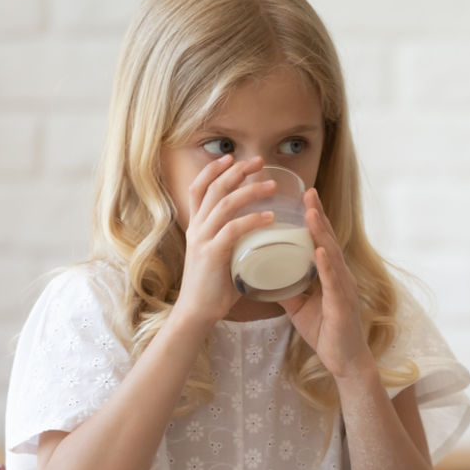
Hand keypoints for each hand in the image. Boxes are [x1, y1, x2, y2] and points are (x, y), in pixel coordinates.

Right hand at [175, 155, 274, 325]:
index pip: (199, 188)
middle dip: (237, 171)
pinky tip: (270, 217)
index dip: (213, 170)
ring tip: (272, 186)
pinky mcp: (212, 255)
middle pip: (214, 189)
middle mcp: (197, 228)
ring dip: (250, 192)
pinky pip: (233, 230)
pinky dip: (253, 220)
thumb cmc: (214, 286)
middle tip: (260, 161)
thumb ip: (234, 240)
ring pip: (225, 205)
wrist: (197, 312)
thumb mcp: (222, 254)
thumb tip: (259, 231)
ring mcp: (203, 240)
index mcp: (197, 226)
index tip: (232, 157)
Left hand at [278, 188, 375, 381]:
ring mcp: (343, 288)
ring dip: (321, 233)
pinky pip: (333, 280)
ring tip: (311, 213)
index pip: (321, 240)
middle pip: (327, 239)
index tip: (304, 196)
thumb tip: (262, 277)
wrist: (344, 360)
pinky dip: (326, 264)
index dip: (314, 218)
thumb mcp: (299, 306)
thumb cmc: (326, 331)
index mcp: (331, 274)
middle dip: (318, 215)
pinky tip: (318, 251)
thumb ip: (286, 289)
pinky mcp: (343, 303)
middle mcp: (340, 275)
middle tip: (308, 192)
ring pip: (331, 254)